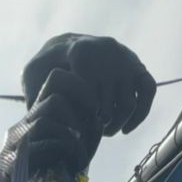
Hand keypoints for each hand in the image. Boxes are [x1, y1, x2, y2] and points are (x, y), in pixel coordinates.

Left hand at [22, 34, 155, 136]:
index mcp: (81, 49)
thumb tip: (42, 108)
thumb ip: (34, 88)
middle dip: (97, 124)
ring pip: (128, 103)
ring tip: (102, 130)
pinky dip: (140, 115)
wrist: (66, 49)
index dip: (81, 116)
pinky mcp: (138, 67)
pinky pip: (148, 92)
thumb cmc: (46, 68)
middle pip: (107, 103)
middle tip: (87, 132)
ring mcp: (125, 58)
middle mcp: (107, 50)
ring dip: (115, 124)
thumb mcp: (32, 74)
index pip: (87, 92)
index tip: (74, 124)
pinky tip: (125, 129)